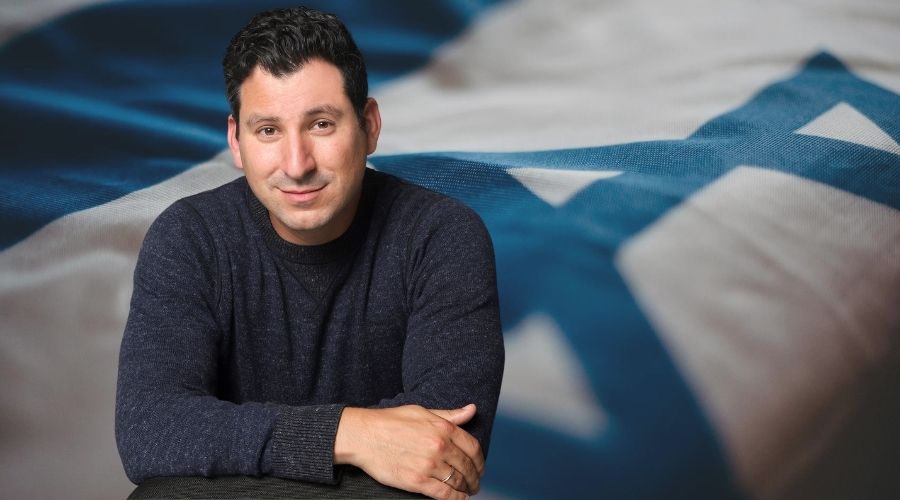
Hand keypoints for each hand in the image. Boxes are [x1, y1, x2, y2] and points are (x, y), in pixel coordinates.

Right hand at [334, 404, 483, 498]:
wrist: (364, 436)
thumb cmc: (390, 421)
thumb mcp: (422, 411)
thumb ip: (449, 414)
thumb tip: (471, 410)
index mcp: (442, 428)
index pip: (473, 447)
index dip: (480, 460)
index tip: (479, 466)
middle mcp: (439, 446)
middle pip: (468, 466)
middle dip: (475, 477)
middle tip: (476, 482)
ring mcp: (429, 465)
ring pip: (458, 481)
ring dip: (467, 488)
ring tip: (468, 491)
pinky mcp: (417, 481)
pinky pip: (444, 494)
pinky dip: (456, 498)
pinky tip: (459, 498)